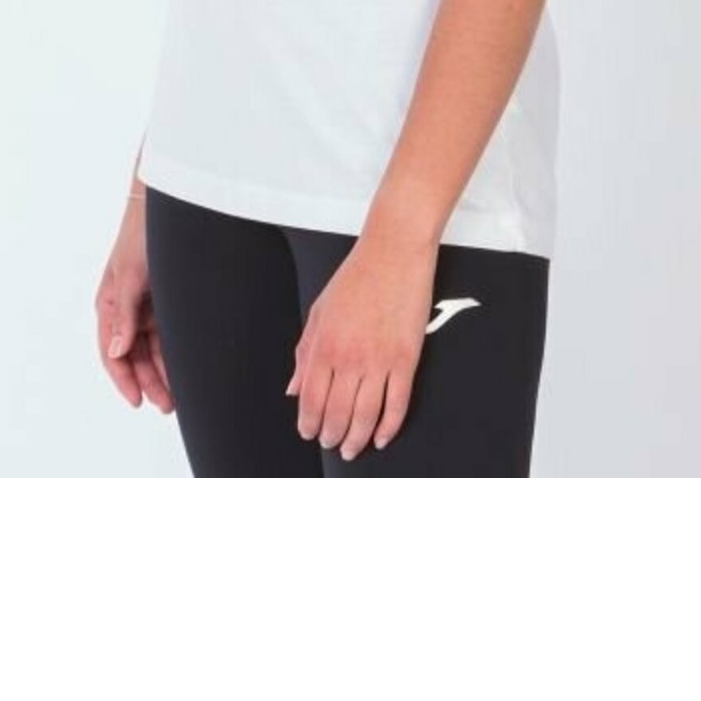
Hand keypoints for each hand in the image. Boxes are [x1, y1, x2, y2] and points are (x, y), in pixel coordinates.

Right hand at [95, 202, 173, 412]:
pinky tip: (188, 366)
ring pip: (153, 348)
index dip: (123, 379)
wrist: (170, 204)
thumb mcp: (131, 275)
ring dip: (163, 370)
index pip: (112, 352)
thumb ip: (124, 314)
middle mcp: (127, 308)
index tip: (137, 401)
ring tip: (180, 394)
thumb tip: (117, 351)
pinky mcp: (167, 298)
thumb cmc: (141, 234)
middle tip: (167, 404)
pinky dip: (175, 350)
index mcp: (110, 304)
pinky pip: (169, 332)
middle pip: (134, 356)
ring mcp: (147, 304)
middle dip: (149, 381)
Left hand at [285, 229, 437, 459]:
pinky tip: (381, 437)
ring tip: (352, 449)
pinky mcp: (407, 359)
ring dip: (357, 439)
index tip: (310, 432)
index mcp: (324, 345)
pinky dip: (389, 427)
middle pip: (337, 414)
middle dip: (332, 437)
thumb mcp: (318, 311)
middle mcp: (349, 357)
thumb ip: (304, 353)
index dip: (309, 423)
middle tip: (331, 445)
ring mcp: (380, 361)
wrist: (394, 252)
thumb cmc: (356, 276)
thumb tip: (293, 388)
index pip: (311, 400)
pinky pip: (397, 404)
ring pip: (366, 416)